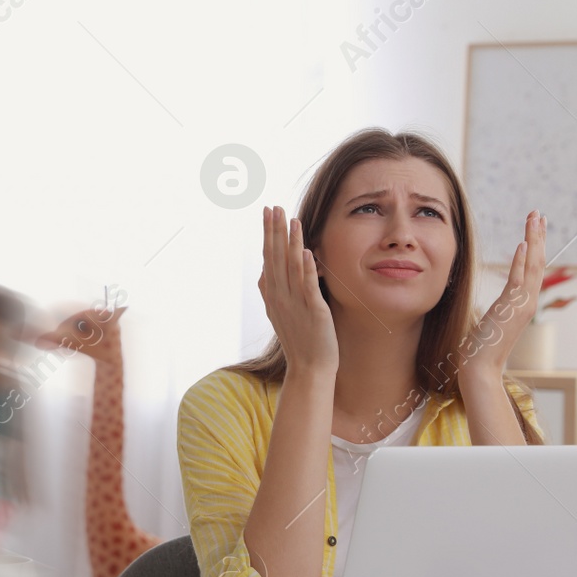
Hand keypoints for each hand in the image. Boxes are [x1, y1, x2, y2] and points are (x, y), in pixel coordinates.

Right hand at [257, 205, 337, 379]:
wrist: (309, 369)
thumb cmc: (300, 342)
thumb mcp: (280, 314)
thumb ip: (273, 292)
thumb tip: (264, 273)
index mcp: (272, 296)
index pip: (268, 258)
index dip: (267, 234)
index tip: (267, 213)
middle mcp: (279, 297)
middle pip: (274, 257)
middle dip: (273, 230)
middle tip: (272, 207)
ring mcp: (294, 303)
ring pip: (290, 266)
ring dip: (290, 242)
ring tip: (291, 219)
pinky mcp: (312, 311)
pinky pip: (308, 285)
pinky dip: (306, 267)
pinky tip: (306, 250)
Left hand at [465, 210, 546, 375]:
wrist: (480, 369)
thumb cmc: (480, 350)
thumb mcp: (490, 324)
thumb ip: (497, 312)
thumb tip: (493, 310)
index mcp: (522, 304)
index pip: (531, 270)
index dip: (533, 248)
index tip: (533, 230)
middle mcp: (527, 302)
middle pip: (537, 262)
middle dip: (538, 236)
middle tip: (538, 214)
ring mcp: (522, 305)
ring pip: (532, 265)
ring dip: (533, 239)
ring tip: (535, 218)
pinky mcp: (512, 308)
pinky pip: (518, 278)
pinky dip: (521, 260)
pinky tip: (522, 242)